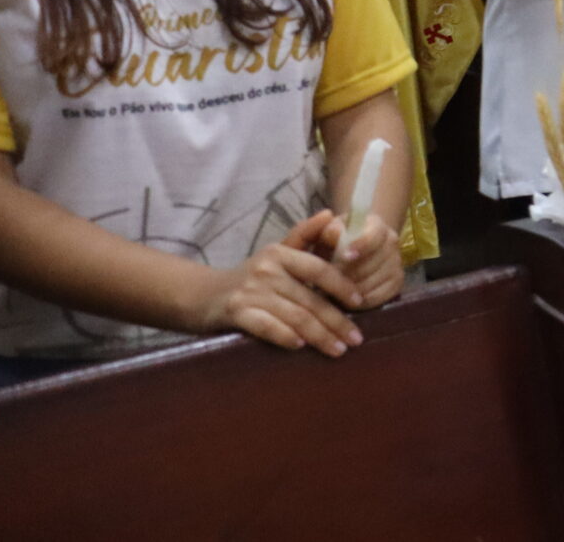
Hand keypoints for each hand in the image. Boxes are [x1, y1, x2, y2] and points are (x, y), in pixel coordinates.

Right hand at [189, 211, 366, 354]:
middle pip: (311, 299)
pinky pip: (266, 326)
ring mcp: (251, 292)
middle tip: (356, 339)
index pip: (319, 269)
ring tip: (338, 350)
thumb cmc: (251, 275)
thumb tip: (328, 213)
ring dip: (319, 336)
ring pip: (295, 316)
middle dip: (337, 321)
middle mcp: (267, 270)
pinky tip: (301, 346)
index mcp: (280, 253)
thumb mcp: (277, 251)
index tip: (361, 302)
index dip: (342, 286)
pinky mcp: (236, 312)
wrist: (203, 294)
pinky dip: (285, 336)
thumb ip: (304, 235)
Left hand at [316, 211, 403, 308]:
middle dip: (348, 273)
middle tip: (329, 279)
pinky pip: (377, 298)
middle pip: (373, 263)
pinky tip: (347, 298)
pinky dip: (359, 302)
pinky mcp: (397, 283)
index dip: (361, 246)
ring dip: (350, 289)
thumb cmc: (333, 242)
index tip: (345, 256)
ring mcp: (397, 263)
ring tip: (334, 290)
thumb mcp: (326, 233)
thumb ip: (327, 231)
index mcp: (377, 225)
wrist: (348, 253)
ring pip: (373, 282)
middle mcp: (392, 242)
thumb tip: (335, 232)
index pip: (375, 236)